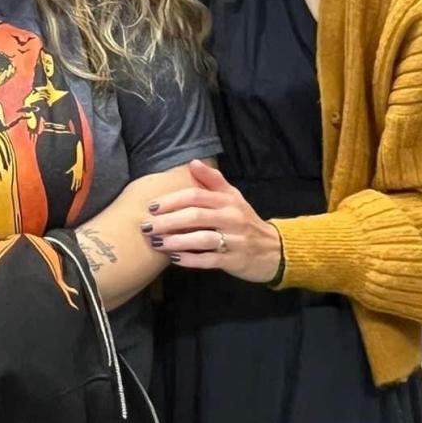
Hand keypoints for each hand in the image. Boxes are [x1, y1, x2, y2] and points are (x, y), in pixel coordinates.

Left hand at [142, 159, 282, 284]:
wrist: (274, 250)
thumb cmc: (245, 221)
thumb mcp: (233, 197)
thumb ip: (213, 180)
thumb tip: (192, 162)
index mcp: (228, 200)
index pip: (197, 196)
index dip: (172, 200)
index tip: (152, 207)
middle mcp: (232, 218)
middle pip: (196, 216)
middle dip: (168, 221)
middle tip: (146, 226)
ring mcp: (234, 240)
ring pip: (201, 239)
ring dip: (176, 241)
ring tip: (157, 243)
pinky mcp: (235, 260)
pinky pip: (209, 260)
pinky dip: (190, 259)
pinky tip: (174, 258)